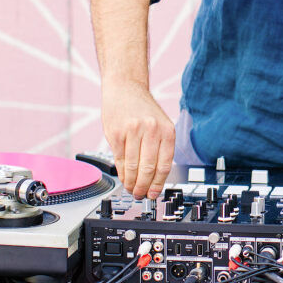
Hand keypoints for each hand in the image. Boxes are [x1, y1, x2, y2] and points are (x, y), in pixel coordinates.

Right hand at [101, 79, 174, 198]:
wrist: (124, 88)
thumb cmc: (143, 108)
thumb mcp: (160, 124)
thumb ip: (159, 147)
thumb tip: (155, 178)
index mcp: (167, 130)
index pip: (164, 165)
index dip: (158, 184)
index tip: (154, 193)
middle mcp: (151, 130)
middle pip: (148, 168)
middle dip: (144, 186)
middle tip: (140, 194)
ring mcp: (133, 131)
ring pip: (133, 166)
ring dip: (131, 182)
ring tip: (131, 189)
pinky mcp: (116, 133)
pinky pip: (119, 159)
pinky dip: (121, 173)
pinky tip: (123, 178)